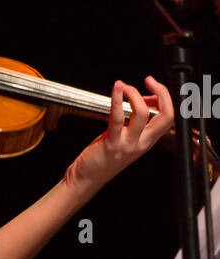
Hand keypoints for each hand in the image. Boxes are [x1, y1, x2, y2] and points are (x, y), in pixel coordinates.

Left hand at [64, 76, 173, 192]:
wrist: (88, 178)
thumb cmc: (104, 156)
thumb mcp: (126, 137)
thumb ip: (136, 121)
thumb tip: (143, 98)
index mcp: (148, 140)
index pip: (169, 117)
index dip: (164, 98)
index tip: (154, 86)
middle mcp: (142, 143)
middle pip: (166, 116)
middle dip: (161, 93)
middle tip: (149, 80)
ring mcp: (128, 144)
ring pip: (143, 114)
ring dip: (134, 94)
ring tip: (123, 86)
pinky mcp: (112, 143)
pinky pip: (118, 118)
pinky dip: (117, 99)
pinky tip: (116, 89)